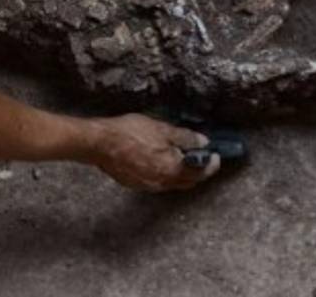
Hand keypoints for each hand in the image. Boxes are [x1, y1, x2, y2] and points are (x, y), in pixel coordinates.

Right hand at [88, 113, 220, 191]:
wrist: (100, 144)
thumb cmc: (129, 133)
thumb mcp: (161, 129)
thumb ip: (185, 138)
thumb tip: (203, 142)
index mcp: (172, 169)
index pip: (200, 172)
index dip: (211, 164)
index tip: (216, 156)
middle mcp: (162, 182)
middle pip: (187, 181)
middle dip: (198, 171)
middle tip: (202, 159)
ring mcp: (148, 185)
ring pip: (172, 183)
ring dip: (180, 173)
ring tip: (181, 159)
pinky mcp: (135, 183)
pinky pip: (157, 182)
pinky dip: (165, 174)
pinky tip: (160, 162)